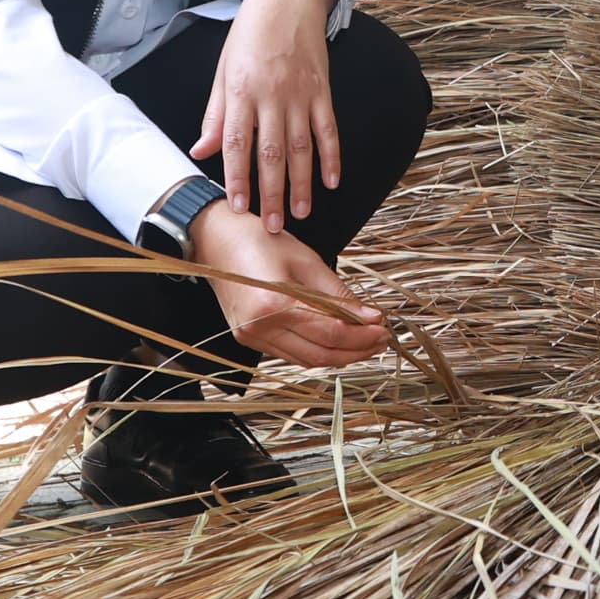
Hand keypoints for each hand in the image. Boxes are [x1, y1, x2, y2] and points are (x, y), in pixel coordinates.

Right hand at [187, 199, 388, 369]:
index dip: (361, 335)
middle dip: (356, 351)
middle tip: (381, 340)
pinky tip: (336, 342)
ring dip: (339, 355)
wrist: (215, 239)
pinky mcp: (249, 339)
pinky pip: (291, 353)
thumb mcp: (306, 260)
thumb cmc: (259, 240)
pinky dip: (317, 351)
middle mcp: (260, 329)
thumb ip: (338, 294)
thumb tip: (371, 316)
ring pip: (306, 360)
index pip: (329, 333)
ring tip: (365, 343)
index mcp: (274, 305)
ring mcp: (252, 338)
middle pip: (320, 354)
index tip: (384, 328)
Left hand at [193, 0, 339, 227]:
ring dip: (302, 184)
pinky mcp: (323, 90)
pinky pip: (329, 129)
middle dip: (272, 193)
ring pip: (302, 148)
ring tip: (300, 213)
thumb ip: (215, 114)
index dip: (238, 178)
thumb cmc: (250, 35)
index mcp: (241, 91)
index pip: (237, 144)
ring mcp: (301, 94)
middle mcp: (272, 96)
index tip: (239, 207)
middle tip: (273, 226)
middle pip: (271, 153)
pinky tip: (332, 181)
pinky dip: (332, 156)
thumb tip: (201, 150)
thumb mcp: (223, 70)